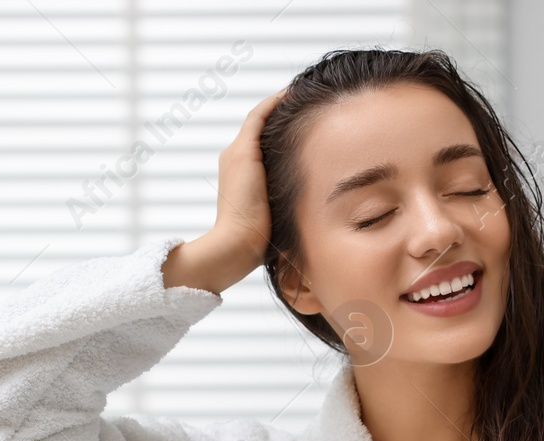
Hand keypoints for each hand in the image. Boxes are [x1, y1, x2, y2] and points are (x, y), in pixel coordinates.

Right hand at [162, 88, 286, 294]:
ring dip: (279, 103)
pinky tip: (294, 92)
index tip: (300, 119)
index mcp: (240, 174)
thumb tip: (310, 208)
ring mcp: (236, 154)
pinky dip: (275, 102)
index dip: (278, 129)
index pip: (260, 144)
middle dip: (281, 113)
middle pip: (260, 128)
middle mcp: (233, 159)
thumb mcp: (273, 218)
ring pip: (260, 119)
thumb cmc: (256, 241)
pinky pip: (260, 116)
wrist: (235, 245)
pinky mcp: (243, 152)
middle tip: (305, 99)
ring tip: (302, 92)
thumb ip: (284, 205)